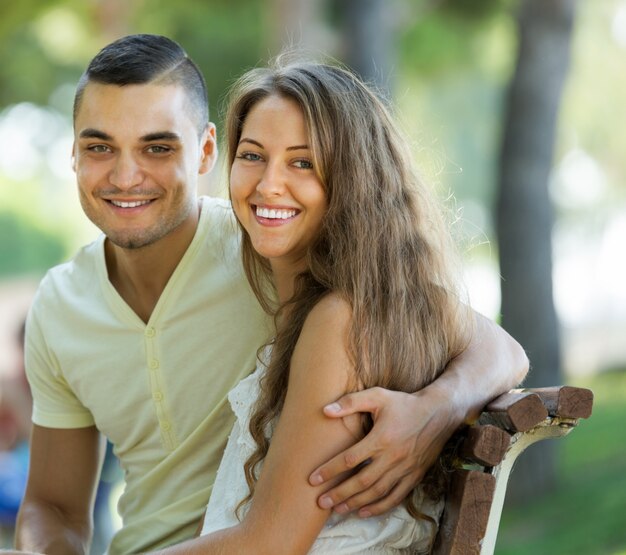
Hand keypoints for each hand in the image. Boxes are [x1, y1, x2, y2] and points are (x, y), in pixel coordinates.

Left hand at [308, 384, 460, 516]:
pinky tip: (364, 512)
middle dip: (340, 493)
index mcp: (381, 438)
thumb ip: (351, 402)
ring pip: (377, 492)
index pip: (350, 459)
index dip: (330, 470)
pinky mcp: (414, 476)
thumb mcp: (378, 396)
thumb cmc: (404, 403)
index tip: (313, 479)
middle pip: (361, 481)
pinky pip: (396, 496)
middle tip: (320, 502)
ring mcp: (404, 469)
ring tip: (337, 509)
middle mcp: (392, 457)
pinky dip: (379, 507)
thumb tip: (326, 410)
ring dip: (356, 503)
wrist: (438, 413)